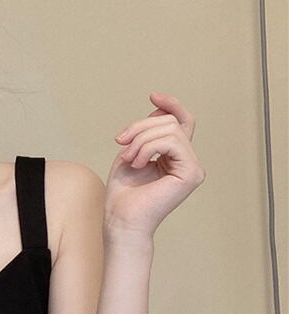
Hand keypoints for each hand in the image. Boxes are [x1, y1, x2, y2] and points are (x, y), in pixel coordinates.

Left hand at [105, 92, 205, 237]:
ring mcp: (192, 168)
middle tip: (121, 144)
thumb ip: (147, 133)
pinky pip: (172, 142)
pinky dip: (148, 148)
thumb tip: (160, 112)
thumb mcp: (131, 152)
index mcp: (174, 156)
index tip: (153, 95)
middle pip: (170, 122)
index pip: (181, 122)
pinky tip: (138, 163)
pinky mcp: (191, 173)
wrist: (121, 218)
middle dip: (140, 128)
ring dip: (140, 140)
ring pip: (170, 130)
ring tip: (128, 159)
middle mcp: (187, 161)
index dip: (171, 104)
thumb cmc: (123, 192)